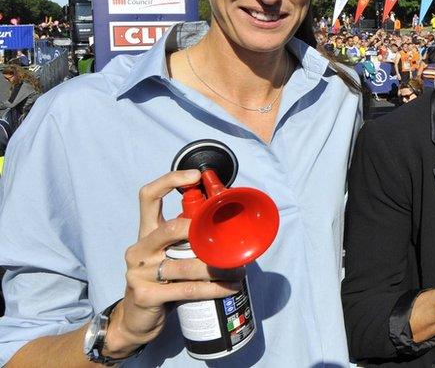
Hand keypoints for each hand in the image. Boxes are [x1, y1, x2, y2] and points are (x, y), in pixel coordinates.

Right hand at [103, 170, 245, 356]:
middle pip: (171, 228)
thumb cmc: (161, 281)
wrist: (135, 320)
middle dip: (201, 231)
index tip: (195, 175)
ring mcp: (139, 273)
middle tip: (226, 239)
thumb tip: (226, 222)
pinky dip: (214, 288)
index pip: (148, 196)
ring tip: (239, 269)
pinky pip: (188, 289)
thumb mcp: (168, 254)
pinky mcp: (146, 295)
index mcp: (145, 233)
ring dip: (218, 267)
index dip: (169, 180)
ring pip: (186, 264)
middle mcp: (139, 249)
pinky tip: (230, 287)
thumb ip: (186, 238)